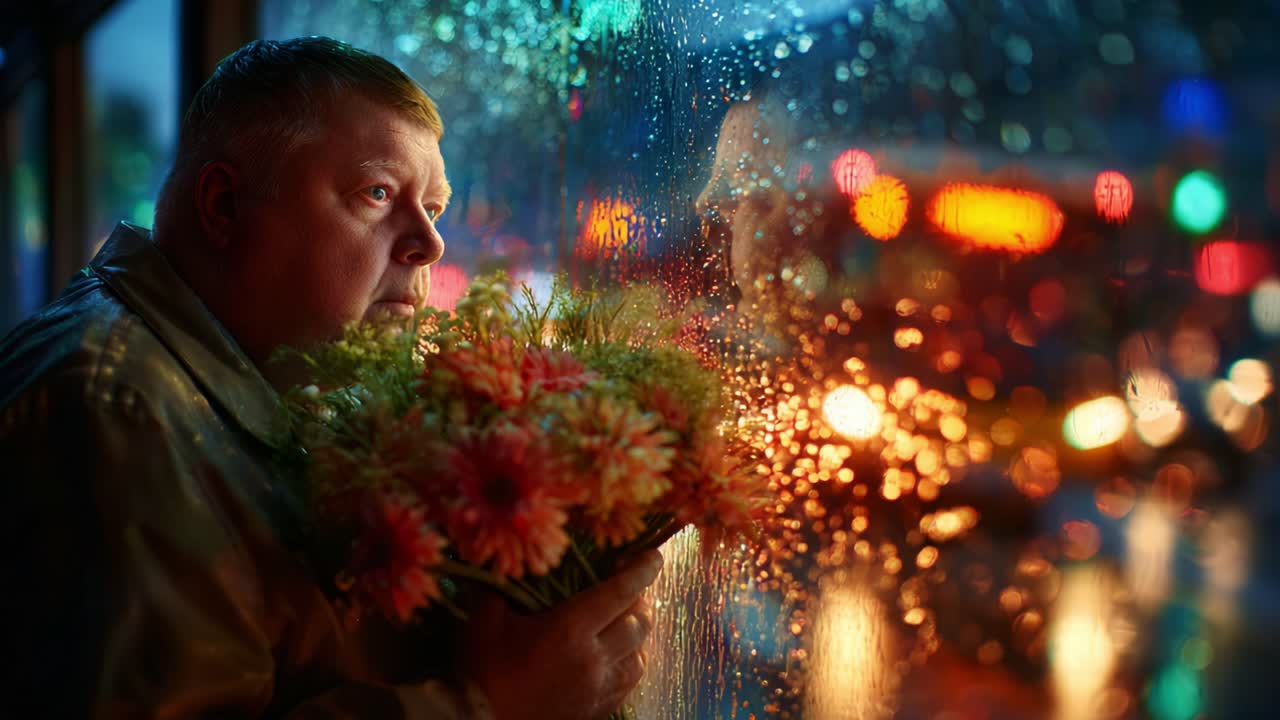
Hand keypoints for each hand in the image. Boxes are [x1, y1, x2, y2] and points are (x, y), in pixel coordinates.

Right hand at [460, 550, 661, 719]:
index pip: (619, 593)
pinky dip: (630, 662)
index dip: (642, 571)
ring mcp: (599, 689)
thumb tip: (514, 563)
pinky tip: (618, 655)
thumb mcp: (486, 620)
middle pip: (638, 624)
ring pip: (640, 656)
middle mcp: (593, 659)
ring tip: (626, 620)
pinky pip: (629, 682)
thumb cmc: (482, 671)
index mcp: (570, 630)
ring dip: (638, 634)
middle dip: (640, 600)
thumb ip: (504, 587)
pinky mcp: (597, 710)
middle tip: (631, 587)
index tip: (655, 555)